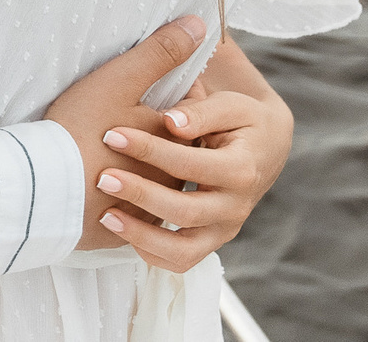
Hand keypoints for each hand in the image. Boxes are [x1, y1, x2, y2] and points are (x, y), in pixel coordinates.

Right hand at [42, 14, 206, 249]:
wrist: (43, 189)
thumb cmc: (81, 128)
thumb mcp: (120, 79)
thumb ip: (161, 52)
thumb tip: (198, 24)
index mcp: (174, 139)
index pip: (191, 111)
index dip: (176, 96)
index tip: (151, 88)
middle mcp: (171, 178)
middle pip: (176, 151)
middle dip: (162, 137)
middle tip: (129, 121)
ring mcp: (149, 209)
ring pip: (157, 187)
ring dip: (146, 175)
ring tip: (114, 157)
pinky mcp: (123, 232)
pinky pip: (133, 216)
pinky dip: (125, 204)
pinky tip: (103, 191)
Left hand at [90, 59, 292, 272]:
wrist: (265, 148)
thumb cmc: (242, 121)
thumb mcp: (230, 105)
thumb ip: (201, 111)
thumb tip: (171, 121)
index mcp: (242, 170)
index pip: (190, 165)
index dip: (150, 150)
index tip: (113, 135)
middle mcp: (236, 208)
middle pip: (185, 212)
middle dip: (140, 195)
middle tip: (103, 178)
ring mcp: (224, 230)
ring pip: (182, 251)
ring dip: (140, 235)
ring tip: (106, 215)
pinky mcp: (211, 242)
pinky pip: (180, 262)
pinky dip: (150, 252)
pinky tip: (122, 229)